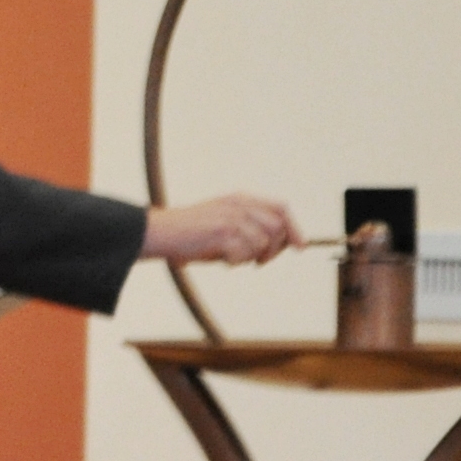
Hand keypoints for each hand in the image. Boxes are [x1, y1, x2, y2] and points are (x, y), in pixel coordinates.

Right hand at [140, 195, 301, 266]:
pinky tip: (219, 258)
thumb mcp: (222, 223)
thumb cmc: (188, 234)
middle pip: (277, 227)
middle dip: (274, 249)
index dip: (294, 228)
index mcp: (240, 199)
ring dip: (249, 257)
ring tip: (229, 257)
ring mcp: (231, 217)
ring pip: (262, 243)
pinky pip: (243, 254)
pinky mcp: (222, 232)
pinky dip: (234, 261)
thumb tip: (276, 247)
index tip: (300, 246)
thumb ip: (248, 228)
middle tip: (258, 261)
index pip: (280, 209)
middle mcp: (238, 204)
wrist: (161, 232)